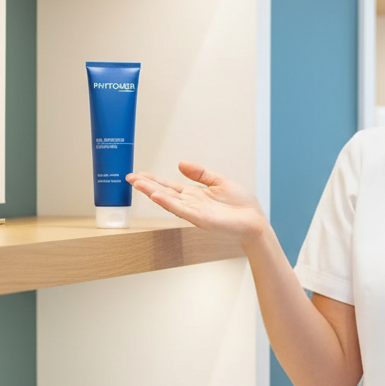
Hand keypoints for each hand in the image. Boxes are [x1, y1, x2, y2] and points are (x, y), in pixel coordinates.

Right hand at [127, 162, 267, 244]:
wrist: (255, 221)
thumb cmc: (241, 205)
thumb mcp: (219, 181)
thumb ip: (200, 173)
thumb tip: (181, 163)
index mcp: (195, 195)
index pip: (170, 186)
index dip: (153, 180)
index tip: (138, 175)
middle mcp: (192, 203)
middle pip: (164, 192)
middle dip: (147, 185)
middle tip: (129, 178)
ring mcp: (194, 212)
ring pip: (169, 200)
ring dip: (153, 192)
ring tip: (137, 184)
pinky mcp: (201, 219)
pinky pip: (181, 209)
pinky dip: (168, 203)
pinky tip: (156, 196)